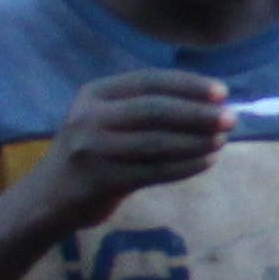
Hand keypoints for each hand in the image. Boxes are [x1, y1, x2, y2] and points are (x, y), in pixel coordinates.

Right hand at [45, 71, 233, 224]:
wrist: (48, 198)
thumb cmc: (91, 153)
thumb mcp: (104, 119)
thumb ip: (143, 109)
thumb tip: (208, 105)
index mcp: (94, 94)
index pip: (148, 81)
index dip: (187, 85)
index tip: (221, 91)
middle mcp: (90, 117)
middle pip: (155, 110)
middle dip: (197, 113)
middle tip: (230, 118)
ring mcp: (94, 150)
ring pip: (157, 142)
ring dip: (196, 142)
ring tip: (221, 141)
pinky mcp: (102, 180)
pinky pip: (154, 171)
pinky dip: (185, 166)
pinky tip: (206, 162)